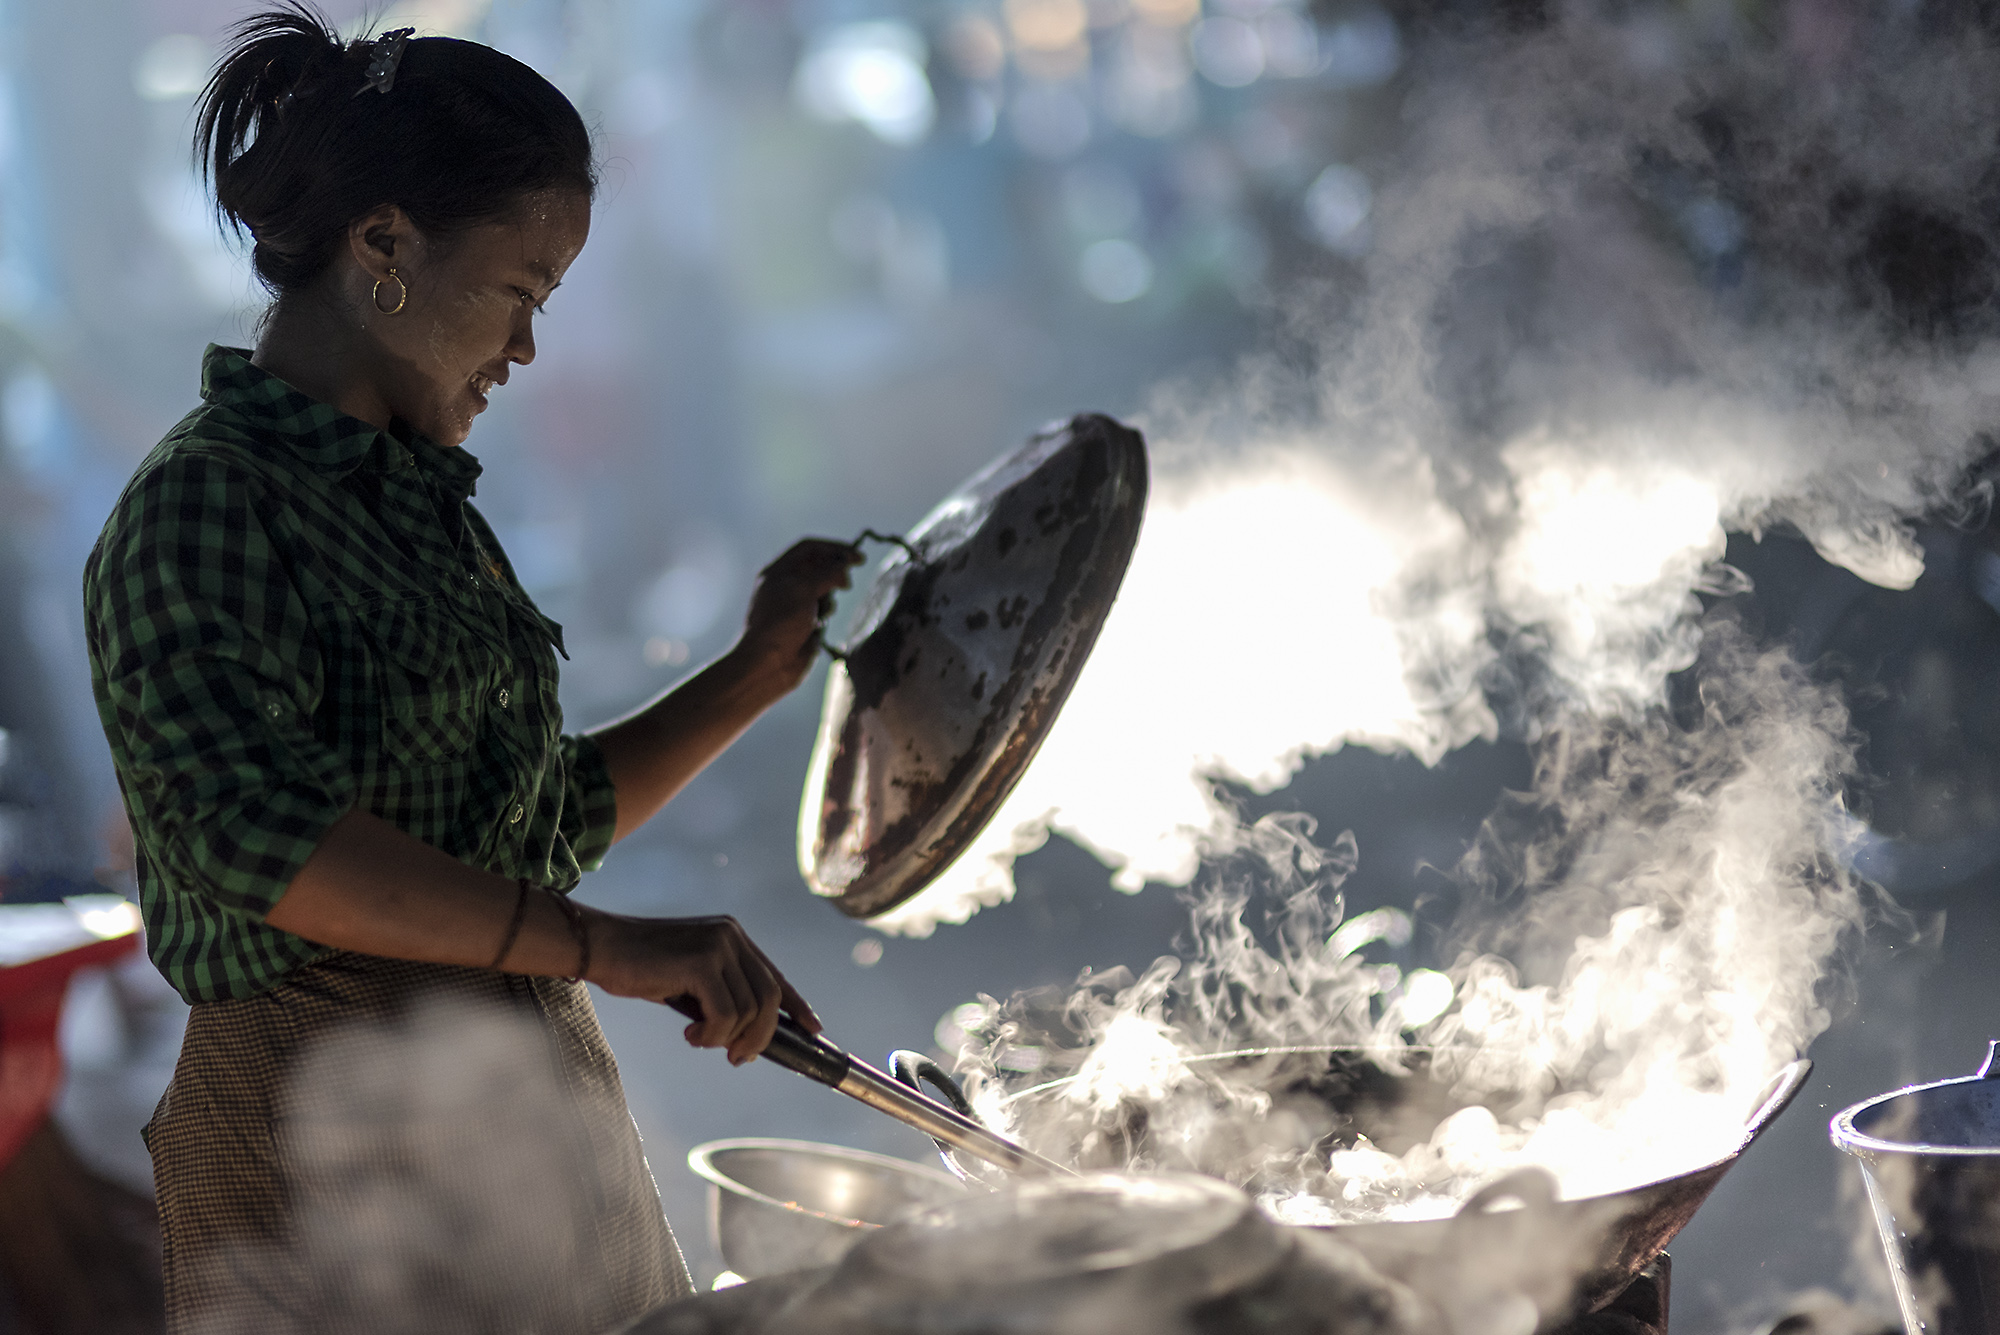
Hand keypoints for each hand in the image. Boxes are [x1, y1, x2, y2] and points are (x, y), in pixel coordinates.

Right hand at [587, 912, 821, 1063]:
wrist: (601, 946)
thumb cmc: (639, 968)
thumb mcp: (689, 981)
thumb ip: (719, 997)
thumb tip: (747, 1040)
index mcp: (733, 937)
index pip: (776, 975)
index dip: (797, 1005)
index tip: (813, 1030)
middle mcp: (732, 937)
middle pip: (770, 997)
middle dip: (761, 1036)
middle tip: (738, 1059)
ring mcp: (718, 946)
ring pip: (750, 1010)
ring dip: (728, 1038)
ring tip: (699, 1040)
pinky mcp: (701, 962)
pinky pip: (726, 1014)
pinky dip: (712, 1034)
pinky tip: (690, 1034)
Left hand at [733, 538, 865, 695]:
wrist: (769, 663)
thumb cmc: (780, 622)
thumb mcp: (804, 588)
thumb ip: (828, 572)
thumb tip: (845, 565)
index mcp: (778, 571)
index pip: (810, 548)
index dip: (834, 549)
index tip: (857, 557)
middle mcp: (786, 585)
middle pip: (819, 567)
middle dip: (834, 573)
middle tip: (846, 584)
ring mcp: (796, 605)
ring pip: (824, 589)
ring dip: (829, 597)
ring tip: (822, 611)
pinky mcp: (805, 623)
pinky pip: (824, 610)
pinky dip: (826, 613)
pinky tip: (819, 625)